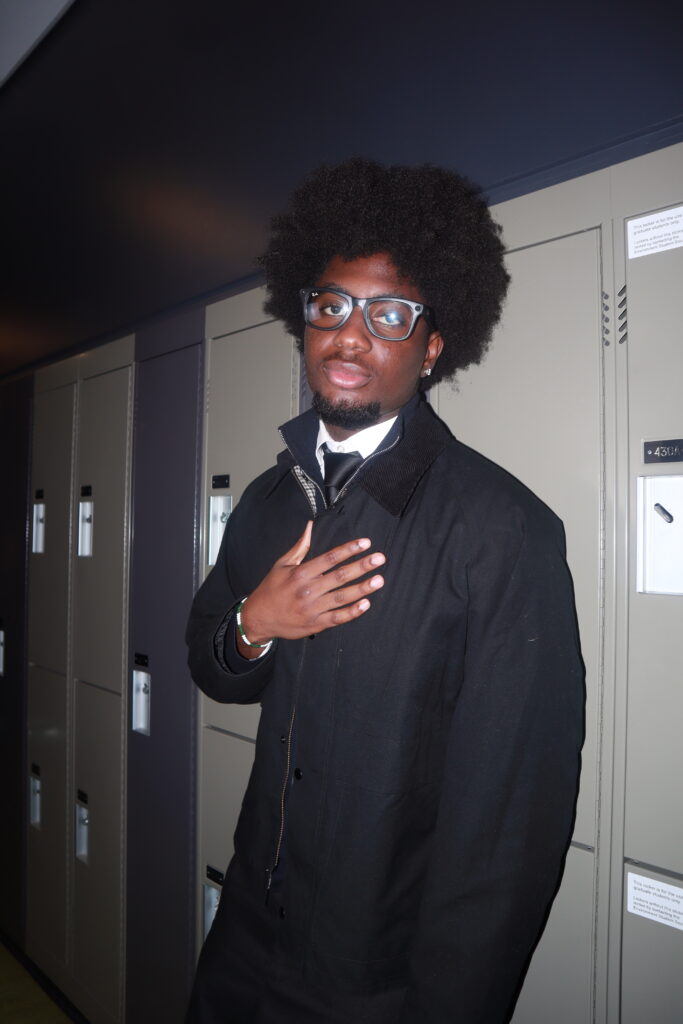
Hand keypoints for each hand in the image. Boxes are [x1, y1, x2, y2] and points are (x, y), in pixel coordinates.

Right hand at [237, 521, 384, 656]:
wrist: (258, 618)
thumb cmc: (271, 588)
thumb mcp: (281, 564)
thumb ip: (299, 546)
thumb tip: (310, 526)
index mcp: (300, 573)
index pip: (329, 558)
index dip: (348, 550)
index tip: (365, 543)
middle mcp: (307, 590)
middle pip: (339, 576)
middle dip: (361, 566)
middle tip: (379, 559)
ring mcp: (312, 608)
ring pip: (341, 597)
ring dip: (362, 588)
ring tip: (379, 580)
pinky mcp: (315, 624)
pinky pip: (337, 618)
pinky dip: (352, 612)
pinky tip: (366, 604)